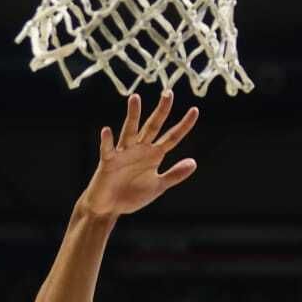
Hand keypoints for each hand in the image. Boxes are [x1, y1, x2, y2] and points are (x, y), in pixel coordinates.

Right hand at [79, 91, 199, 218]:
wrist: (109, 208)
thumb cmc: (131, 195)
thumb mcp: (157, 187)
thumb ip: (174, 175)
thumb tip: (194, 162)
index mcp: (154, 155)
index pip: (172, 137)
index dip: (183, 126)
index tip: (194, 110)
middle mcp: (140, 149)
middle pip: (152, 126)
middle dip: (161, 111)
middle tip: (168, 93)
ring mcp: (123, 153)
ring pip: (130, 131)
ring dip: (132, 115)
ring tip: (135, 98)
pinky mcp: (108, 162)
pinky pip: (107, 149)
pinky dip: (107, 141)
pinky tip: (107, 131)